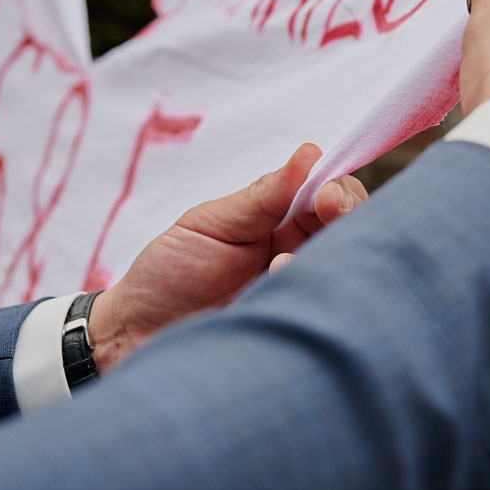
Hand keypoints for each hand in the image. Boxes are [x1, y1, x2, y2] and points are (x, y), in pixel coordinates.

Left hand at [86, 144, 366, 371]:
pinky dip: (310, 299)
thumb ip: (262, 195)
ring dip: (321, 260)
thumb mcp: (211, 225)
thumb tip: (310, 153)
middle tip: (327, 214)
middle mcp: (303, 254)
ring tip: (278, 268)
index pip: (335, 196)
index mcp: (284, 221)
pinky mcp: (297, 330)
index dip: (341, 191)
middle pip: (355, 230)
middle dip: (347, 218)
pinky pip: (328, 313)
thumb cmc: (169, 275)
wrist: (134, 336)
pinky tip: (279, 295)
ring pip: (346, 270)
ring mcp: (301, 292)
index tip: (327, 195)